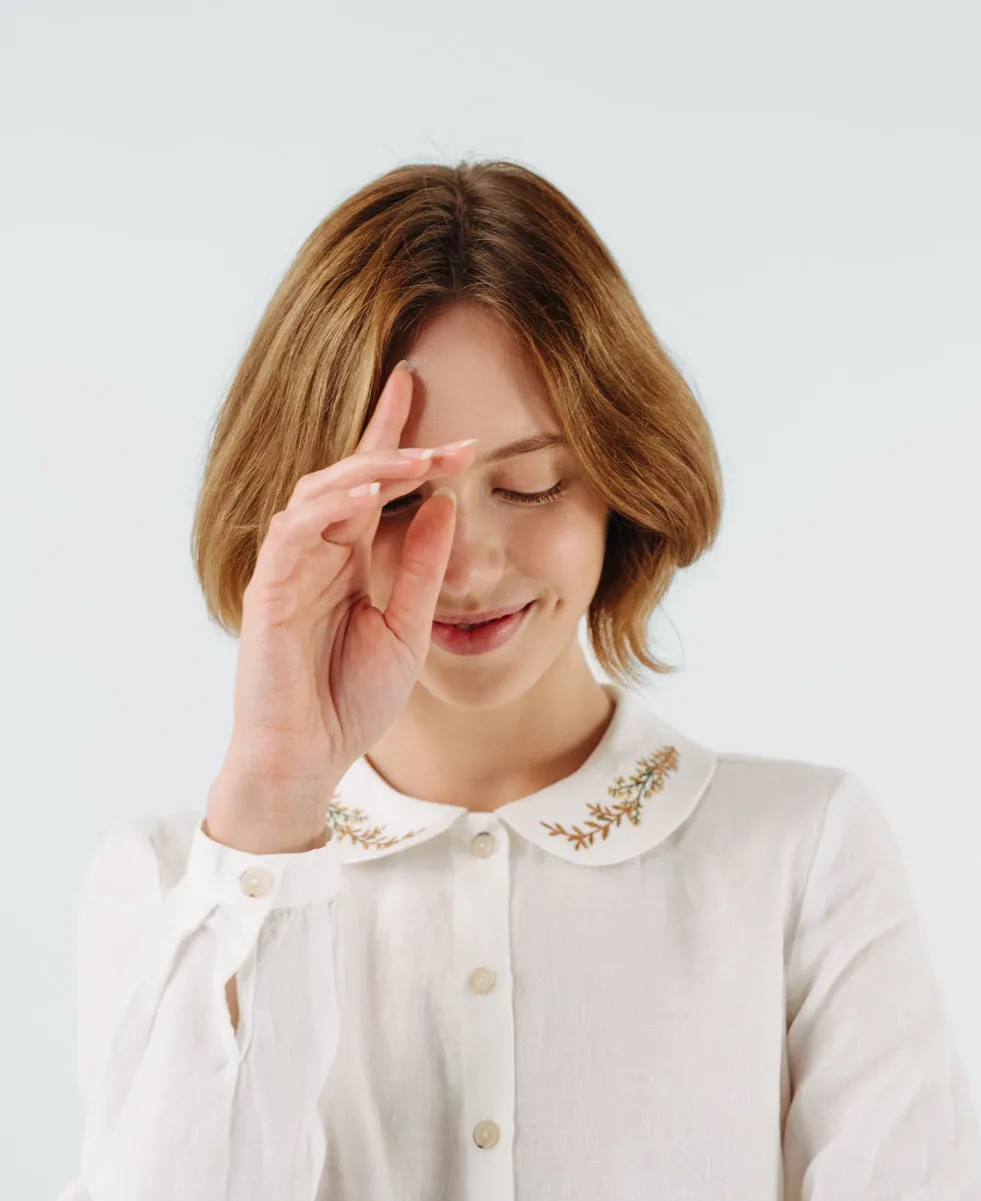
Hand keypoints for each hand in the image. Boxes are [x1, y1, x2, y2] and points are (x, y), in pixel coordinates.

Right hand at [226, 359, 477, 791]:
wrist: (307, 759)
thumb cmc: (349, 701)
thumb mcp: (406, 627)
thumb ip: (420, 567)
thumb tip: (447, 504)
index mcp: (347, 559)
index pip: (373, 485)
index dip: (397, 440)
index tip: (434, 401)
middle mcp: (315, 553)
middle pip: (350, 476)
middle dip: (398, 448)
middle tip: (452, 436)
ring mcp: (288, 568)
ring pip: (320, 492)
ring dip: (371, 468)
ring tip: (420, 458)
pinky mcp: (268, 589)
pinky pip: (294, 531)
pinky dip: (330, 505)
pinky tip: (370, 490)